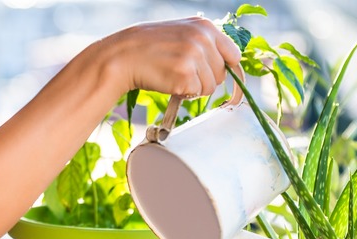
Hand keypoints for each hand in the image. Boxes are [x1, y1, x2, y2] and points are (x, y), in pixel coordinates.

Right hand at [94, 16, 241, 96]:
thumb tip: (231, 63)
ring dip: (194, 87)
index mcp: (205, 26)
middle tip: (182, 71)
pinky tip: (169, 80)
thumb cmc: (152, 48)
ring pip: (211, 87)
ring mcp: (195, 56)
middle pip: (222, 74)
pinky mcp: (186, 75)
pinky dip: (184, 93)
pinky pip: (197, 94)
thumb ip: (206, 43)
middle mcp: (203, 38)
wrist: (123, 55)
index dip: (223, 67)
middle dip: (205, 78)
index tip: (213, 73)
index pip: (233, 54)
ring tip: (173, 74)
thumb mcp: (183, 33)